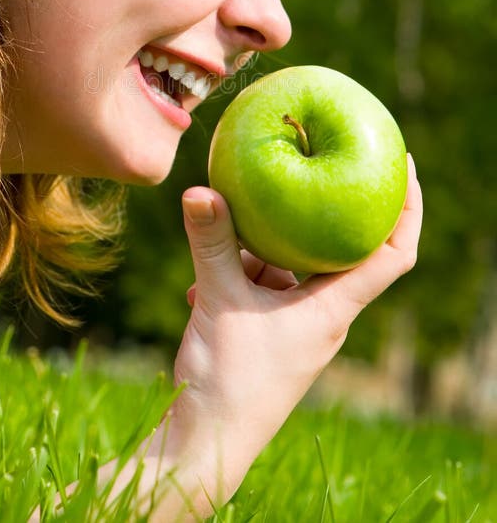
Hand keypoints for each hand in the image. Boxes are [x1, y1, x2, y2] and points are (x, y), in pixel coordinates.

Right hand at [29, 157, 421, 521]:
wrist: (206, 443)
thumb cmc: (229, 379)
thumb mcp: (220, 299)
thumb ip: (212, 242)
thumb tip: (199, 188)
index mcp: (333, 308)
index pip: (393, 253)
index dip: (409, 207)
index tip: (404, 163)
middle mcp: (323, 314)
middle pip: (340, 251)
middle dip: (326, 212)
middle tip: (312, 167)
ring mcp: (295, 325)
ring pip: (290, 268)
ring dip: (259, 250)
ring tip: (222, 233)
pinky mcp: (268, 334)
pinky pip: (261, 289)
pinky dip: (237, 276)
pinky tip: (198, 283)